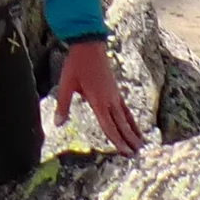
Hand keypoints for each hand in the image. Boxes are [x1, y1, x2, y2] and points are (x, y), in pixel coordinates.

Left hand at [53, 37, 144, 152]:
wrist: (89, 45)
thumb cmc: (76, 64)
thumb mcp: (66, 84)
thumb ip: (63, 105)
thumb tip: (57, 124)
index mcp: (98, 101)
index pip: (109, 126)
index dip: (117, 141)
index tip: (126, 153)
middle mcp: (109, 100)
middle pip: (121, 124)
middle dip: (129, 140)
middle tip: (138, 155)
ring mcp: (114, 95)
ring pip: (126, 117)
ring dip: (133, 131)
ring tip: (142, 144)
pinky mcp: (115, 90)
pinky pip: (125, 108)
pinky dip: (131, 119)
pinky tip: (134, 125)